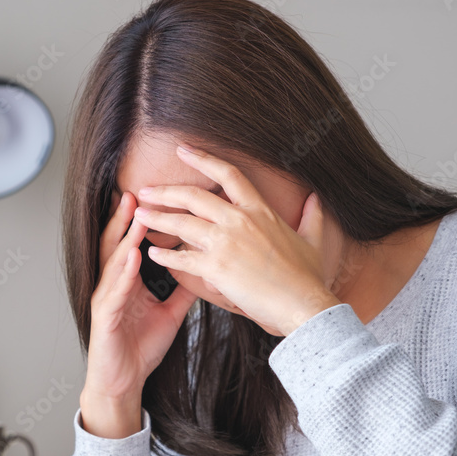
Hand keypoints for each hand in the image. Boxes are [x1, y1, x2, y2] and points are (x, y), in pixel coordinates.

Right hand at [82, 190, 198, 406]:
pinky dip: (124, 272)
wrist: (123, 382)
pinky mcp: (104, 317)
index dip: (141, 220)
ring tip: (138, 214)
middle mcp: (113, 285)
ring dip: (125, 236)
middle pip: (116, 243)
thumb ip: (182, 289)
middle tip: (137, 191)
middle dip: (125, 217)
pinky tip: (133, 255)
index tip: (155, 196)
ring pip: (114, 261)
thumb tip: (202, 267)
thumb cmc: (140, 348)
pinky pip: (114, 290)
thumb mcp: (169, 313)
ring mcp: (106, 299)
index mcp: (127, 281)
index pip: (132, 242)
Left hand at [132, 144, 341, 336]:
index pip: (228, 174)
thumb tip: (316, 199)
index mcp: (260, 210)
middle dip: (166, 191)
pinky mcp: (216, 267)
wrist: (304, 305)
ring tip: (140, 216)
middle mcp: (240, 220)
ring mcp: (226, 242)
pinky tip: (152, 253)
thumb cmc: (307, 277)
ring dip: (158, 218)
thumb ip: (312, 217)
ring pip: (182, 223)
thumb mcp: (312, 240)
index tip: (183, 150)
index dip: (203, 159)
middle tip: (146, 190)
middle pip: (194, 196)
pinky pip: (182, 258)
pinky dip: (165, 255)